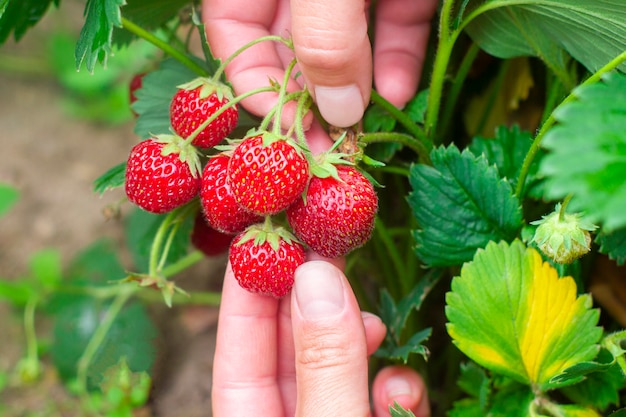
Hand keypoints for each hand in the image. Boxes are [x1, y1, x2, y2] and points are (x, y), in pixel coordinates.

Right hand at [202, 0, 437, 128]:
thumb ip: (325, 39)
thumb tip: (336, 112)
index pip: (235, 37)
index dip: (255, 88)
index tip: (290, 134)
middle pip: (293, 50)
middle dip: (312, 100)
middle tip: (331, 148)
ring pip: (349, 47)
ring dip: (358, 92)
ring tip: (365, 131)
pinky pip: (396, 29)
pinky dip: (400, 62)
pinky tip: (400, 95)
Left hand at [211, 257, 429, 415]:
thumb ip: (325, 365)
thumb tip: (317, 277)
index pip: (240, 348)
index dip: (249, 287)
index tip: (265, 234)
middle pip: (293, 347)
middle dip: (312, 295)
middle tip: (327, 242)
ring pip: (342, 368)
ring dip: (361, 341)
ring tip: (375, 323)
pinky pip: (381, 399)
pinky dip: (395, 387)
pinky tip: (402, 390)